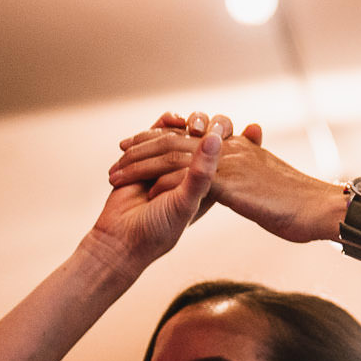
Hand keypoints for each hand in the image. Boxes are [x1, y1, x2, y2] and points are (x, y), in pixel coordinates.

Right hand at [81, 111, 229, 279]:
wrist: (120, 238)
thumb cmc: (157, 229)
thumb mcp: (185, 203)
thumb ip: (201, 173)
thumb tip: (214, 139)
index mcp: (209, 185)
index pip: (226, 155)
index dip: (233, 139)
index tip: (240, 131)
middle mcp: (190, 173)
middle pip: (203, 138)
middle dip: (204, 125)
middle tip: (202, 125)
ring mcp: (168, 165)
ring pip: (178, 134)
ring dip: (179, 127)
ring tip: (186, 124)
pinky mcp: (145, 159)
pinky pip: (155, 135)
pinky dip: (158, 127)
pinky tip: (167, 122)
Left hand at [109, 114, 344, 246]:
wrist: (320, 210)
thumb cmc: (303, 205)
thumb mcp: (274, 184)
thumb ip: (256, 176)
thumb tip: (247, 183)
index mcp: (241, 149)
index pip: (195, 135)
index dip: (167, 136)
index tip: (145, 141)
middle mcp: (231, 149)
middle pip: (177, 138)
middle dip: (145, 144)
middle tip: (121, 150)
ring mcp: (229, 163)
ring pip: (173, 154)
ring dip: (142, 163)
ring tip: (118, 172)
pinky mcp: (228, 182)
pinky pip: (186, 176)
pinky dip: (161, 181)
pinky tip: (143, 190)